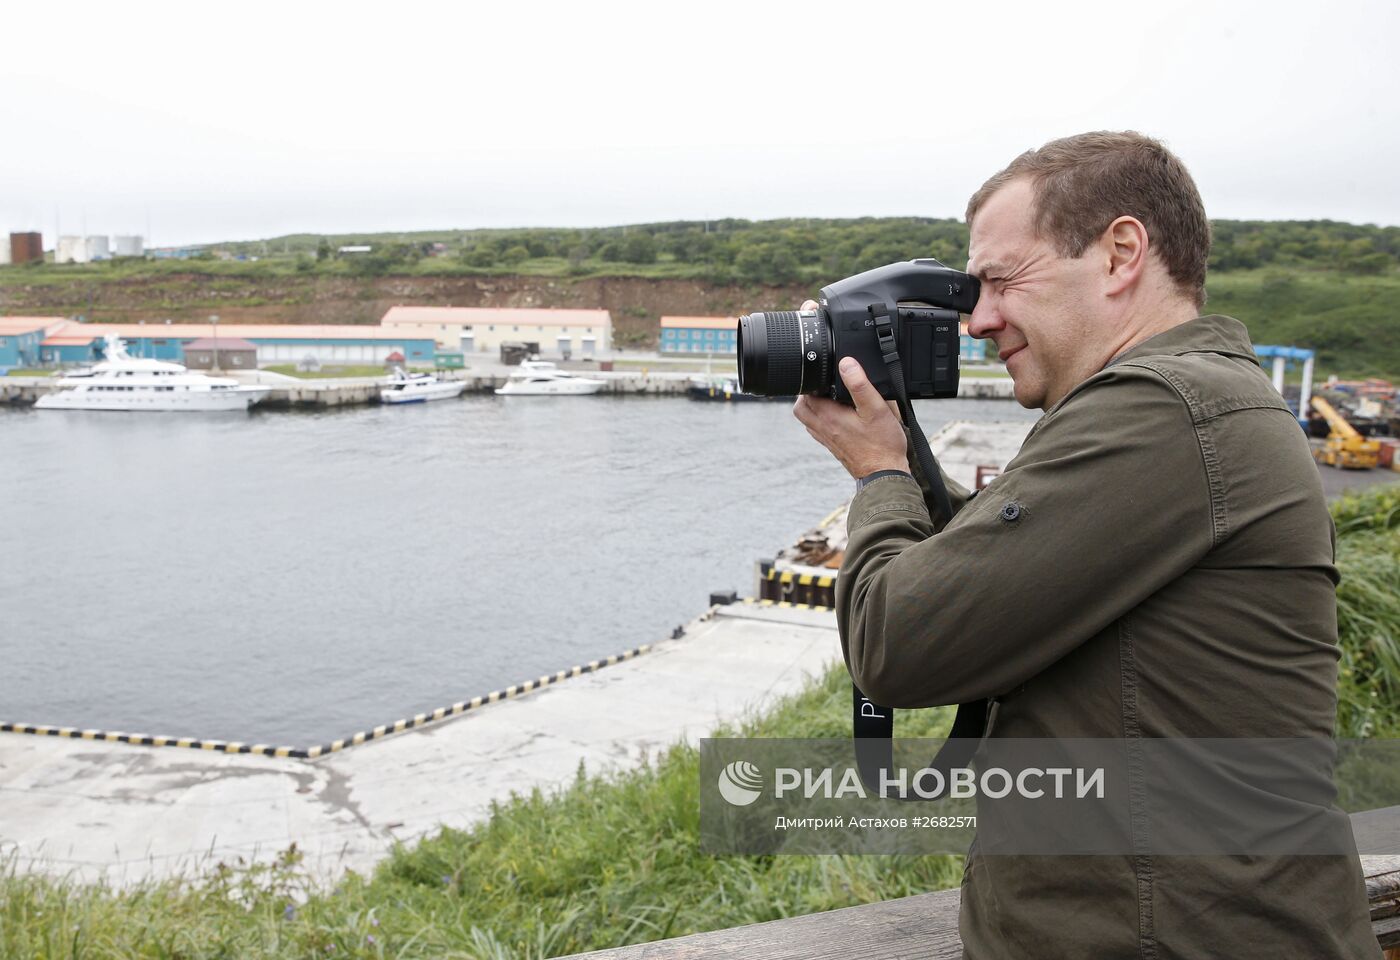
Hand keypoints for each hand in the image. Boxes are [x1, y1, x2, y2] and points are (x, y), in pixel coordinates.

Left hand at [793, 356, 909, 479]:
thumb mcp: (876, 409)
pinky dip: (822, 419)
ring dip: (814, 406)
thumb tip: (846, 364)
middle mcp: (823, 428)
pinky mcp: (834, 446)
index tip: (826, 374)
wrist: (885, 474)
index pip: (805, 394)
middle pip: (801, 408)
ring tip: (831, 397)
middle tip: (825, 384)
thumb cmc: (882, 445)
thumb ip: (860, 385)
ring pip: (808, 419)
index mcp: (829, 416)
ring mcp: (827, 439)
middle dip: (809, 393)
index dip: (813, 380)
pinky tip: (838, 415)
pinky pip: (818, 430)